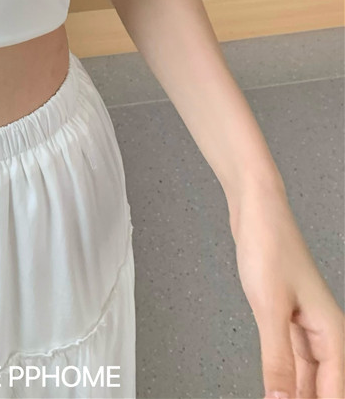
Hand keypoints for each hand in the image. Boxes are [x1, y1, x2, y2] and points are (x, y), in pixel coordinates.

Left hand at [229, 182, 343, 398]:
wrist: (256, 210)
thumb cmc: (269, 244)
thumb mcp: (270, 307)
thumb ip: (277, 359)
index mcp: (332, 335)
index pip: (334, 395)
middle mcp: (324, 335)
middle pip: (323, 390)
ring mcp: (305, 329)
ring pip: (307, 380)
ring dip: (295, 396)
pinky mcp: (286, 321)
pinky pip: (291, 363)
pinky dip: (284, 380)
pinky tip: (275, 393)